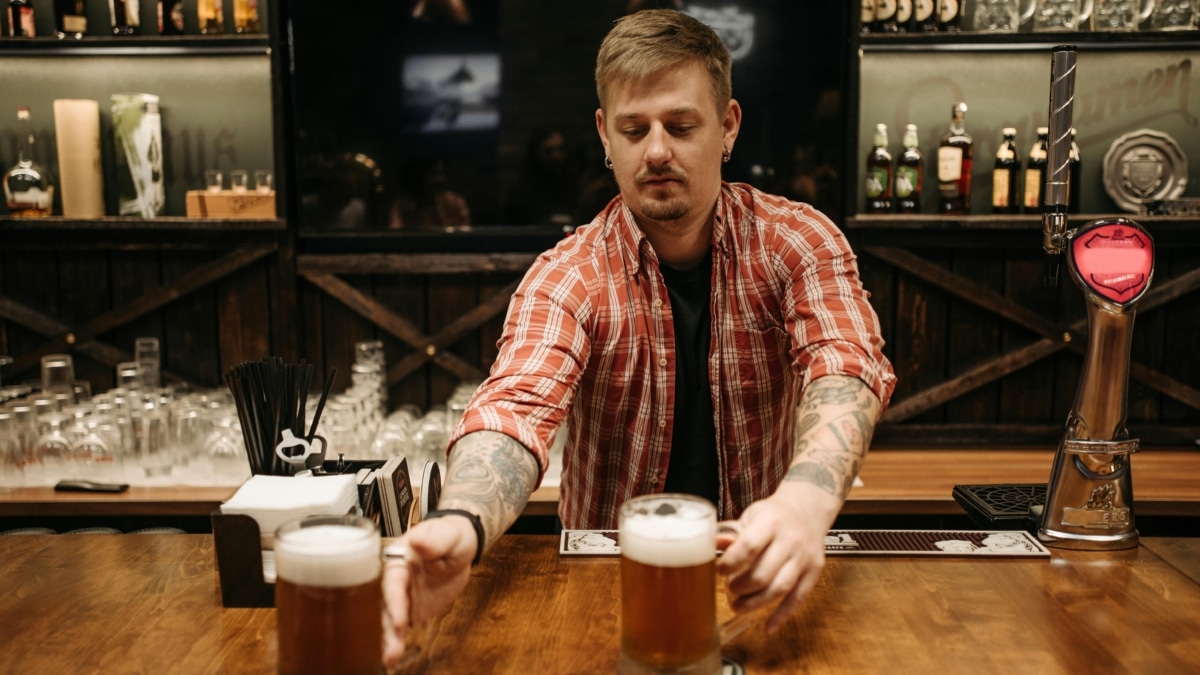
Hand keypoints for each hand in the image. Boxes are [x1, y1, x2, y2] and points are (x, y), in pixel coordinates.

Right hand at [382, 515, 475, 667]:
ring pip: (390, 620)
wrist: (458, 547)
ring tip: (390, 657)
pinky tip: (392, 657)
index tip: (400, 618)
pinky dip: (395, 641)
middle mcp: (395, 580)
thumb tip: (419, 540)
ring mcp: (401, 597)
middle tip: (391, 645)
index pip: (392, 582)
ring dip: (389, 639)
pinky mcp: (409, 610)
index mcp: (398, 559)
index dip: (394, 601)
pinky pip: (400, 628)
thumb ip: (433, 540)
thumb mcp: (446, 535)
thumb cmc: (449, 536)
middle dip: (387, 626)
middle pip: (385, 605)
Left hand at [715, 487, 837, 632]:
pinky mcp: (814, 571)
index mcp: (771, 522)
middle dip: (742, 587)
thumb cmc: (774, 516)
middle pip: (764, 573)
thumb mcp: (752, 516)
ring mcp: (804, 557)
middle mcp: (790, 540)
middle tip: (730, 589)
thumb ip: (733, 532)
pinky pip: (798, 598)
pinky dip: (782, 615)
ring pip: (780, 588)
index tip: (720, 570)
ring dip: (756, 603)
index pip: (749, 545)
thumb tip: (715, 544)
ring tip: (738, 607)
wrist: (807, 510)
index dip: (732, 562)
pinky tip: (768, 627)